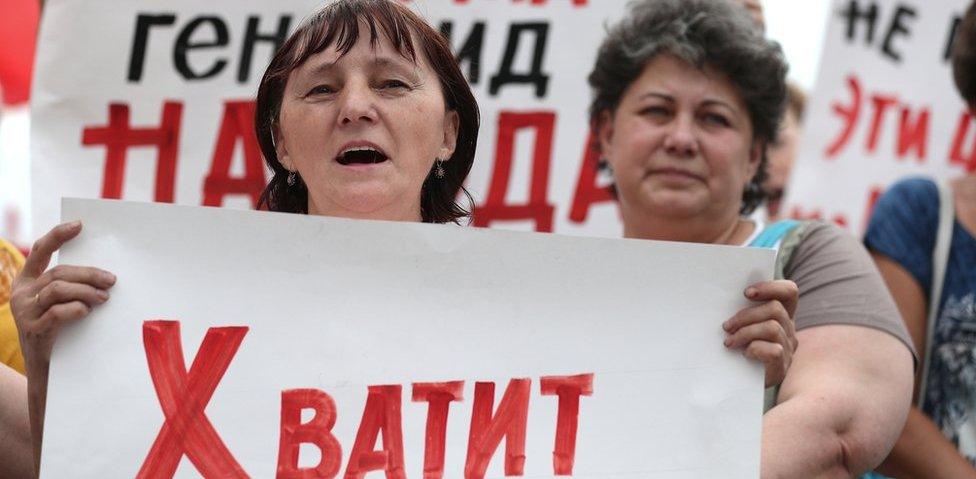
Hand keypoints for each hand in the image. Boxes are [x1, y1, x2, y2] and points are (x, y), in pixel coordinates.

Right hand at [10, 221, 115, 469]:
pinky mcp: (30, 331)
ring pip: (57, 289)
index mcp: (27, 282)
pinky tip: (86, 312)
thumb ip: (74, 288)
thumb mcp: (63, 307)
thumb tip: (105, 274)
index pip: (40, 251)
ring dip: (86, 290)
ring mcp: (23, 312)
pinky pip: (55, 313)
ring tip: (105, 298)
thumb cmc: (61, 336)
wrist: (46, 376)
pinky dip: (74, 309)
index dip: (58, 235)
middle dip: (88, 273)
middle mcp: (21, 294)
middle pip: (59, 272)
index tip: (79, 225)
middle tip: (112, 280)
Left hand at [723, 279, 797, 387]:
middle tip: (726, 326)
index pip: (789, 291)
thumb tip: (724, 295)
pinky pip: (773, 350)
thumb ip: (741, 311)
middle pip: (775, 309)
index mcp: (781, 315)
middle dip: (746, 315)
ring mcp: (788, 348)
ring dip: (745, 332)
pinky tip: (744, 354)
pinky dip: (754, 349)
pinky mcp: (782, 367)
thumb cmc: (735, 350)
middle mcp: (789, 329)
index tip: (746, 293)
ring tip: (729, 342)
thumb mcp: (739, 326)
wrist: (737, 385)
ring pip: (772, 328)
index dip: (770, 287)